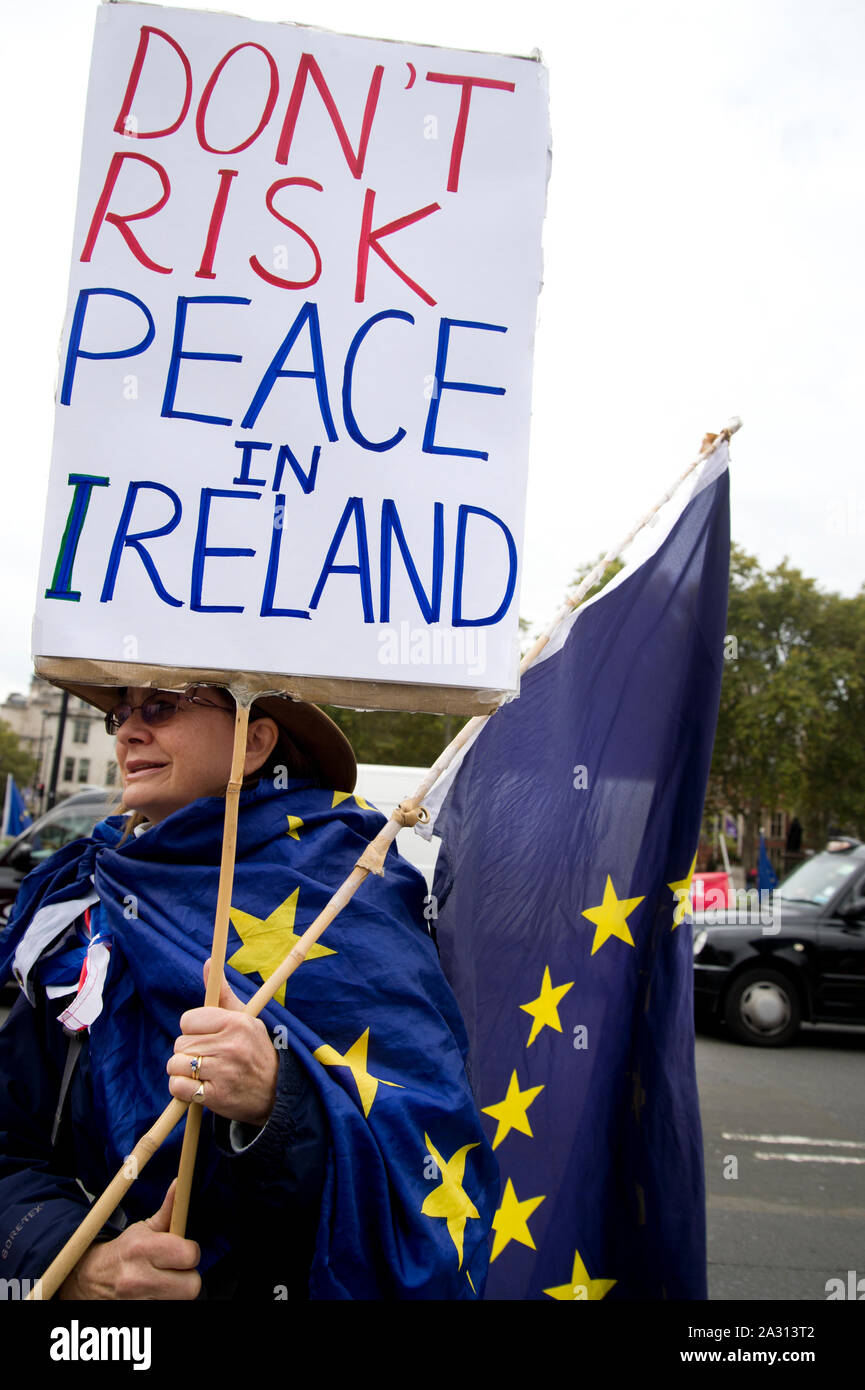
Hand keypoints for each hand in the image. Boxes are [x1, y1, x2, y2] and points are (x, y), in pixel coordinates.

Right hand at [59, 1182, 199, 1299]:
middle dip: (188, 1276)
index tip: (183, 1250)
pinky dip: (167, 1301)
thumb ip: (168, 1209)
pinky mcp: (139, 1316)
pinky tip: (158, 1292)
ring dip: (177, 1290)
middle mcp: (139, 1278)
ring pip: (180, 1300)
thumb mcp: (144, 1228)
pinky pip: (167, 1309)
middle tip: (177, 1269)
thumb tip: (180, 1183)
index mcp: (143, 1249)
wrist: (91, 1278)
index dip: (191, 1252)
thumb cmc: (124, 1250)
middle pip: (191, 1285)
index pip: (189, 1255)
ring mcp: (137, 1302)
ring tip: (165, 1280)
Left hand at [166, 961, 277, 1126]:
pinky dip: (182, 1089)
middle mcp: (230, 1046)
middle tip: (207, 1056)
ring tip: (201, 1071)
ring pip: (176, 1065)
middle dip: (188, 1051)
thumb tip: (207, 962)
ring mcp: (223, 1072)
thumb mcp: (244, 1018)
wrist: (274, 1091)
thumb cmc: (254, 1050)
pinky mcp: (215, 1096)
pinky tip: (198, 1086)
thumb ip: (222, 992)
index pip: (188, 1021)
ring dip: (182, 1071)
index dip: (192, 1029)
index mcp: (235, 1023)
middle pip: (180, 1043)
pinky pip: (178, 1087)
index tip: (204, 1036)